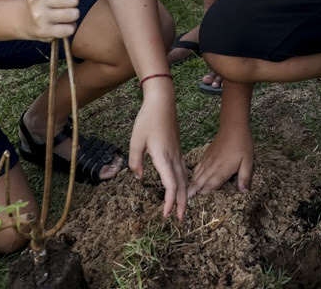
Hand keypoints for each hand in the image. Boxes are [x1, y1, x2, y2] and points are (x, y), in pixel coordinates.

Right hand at [22, 0, 79, 40]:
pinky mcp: (44, 31)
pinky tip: (60, 24)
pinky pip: (70, 29)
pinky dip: (69, 27)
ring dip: (72, 15)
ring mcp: (39, 16)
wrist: (29, 21)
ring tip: (62, 14)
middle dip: (73, 1)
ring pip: (74, 14)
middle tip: (63, 3)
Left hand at [129, 88, 186, 220]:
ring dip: (184, 194)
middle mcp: (173, 157)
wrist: (162, 101)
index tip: (165, 214)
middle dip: (181, 203)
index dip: (169, 202)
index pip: (171, 184)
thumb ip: (135, 162)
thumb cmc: (147, 119)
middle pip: (182, 185)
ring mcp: (177, 152)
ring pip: (184, 178)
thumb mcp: (135, 141)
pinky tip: (181, 188)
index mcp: (163, 156)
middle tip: (179, 219)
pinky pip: (183, 170)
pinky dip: (183, 183)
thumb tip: (139, 177)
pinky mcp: (177, 149)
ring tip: (181, 208)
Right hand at [189, 119, 253, 197]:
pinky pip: (198, 167)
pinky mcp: (206, 155)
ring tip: (185, 195)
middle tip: (185, 203)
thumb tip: (244, 193)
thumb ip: (244, 177)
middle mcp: (212, 167)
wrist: (233, 127)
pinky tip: (191, 179)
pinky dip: (193, 174)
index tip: (197, 205)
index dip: (204, 196)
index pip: (210, 186)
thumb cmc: (242, 145)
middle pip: (200, 182)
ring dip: (191, 185)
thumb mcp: (248, 162)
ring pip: (197, 175)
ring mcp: (208, 160)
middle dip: (193, 193)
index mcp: (222, 170)